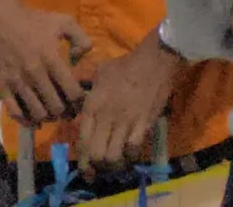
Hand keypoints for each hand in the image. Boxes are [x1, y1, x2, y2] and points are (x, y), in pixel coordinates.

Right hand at [0, 0, 90, 122]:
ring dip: (49, 117)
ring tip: (53, 113)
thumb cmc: (34, 20)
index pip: (72, 92)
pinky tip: (34, 120)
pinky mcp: (2, 86)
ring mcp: (17, 81)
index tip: (81, 101)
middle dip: (66, 112)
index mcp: (52, 58)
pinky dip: (26, 121)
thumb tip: (82, 60)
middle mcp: (35, 73)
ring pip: (37, 113)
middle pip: (56, 107)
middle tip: (69, 110)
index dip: (80, 101)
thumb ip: (81, 39)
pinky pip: (14, 112)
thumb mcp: (64, 21)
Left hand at [72, 32, 181, 167]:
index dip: (83, 161)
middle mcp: (105, 118)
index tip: (86, 169)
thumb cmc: (124, 65)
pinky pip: (134, 149)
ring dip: (115, 165)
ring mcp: (125, 122)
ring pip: (114, 156)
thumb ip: (86, 91)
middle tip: (102, 169)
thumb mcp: (98, 74)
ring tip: (117, 165)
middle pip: (96, 154)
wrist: (154, 61)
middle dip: (98, 167)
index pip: (82, 142)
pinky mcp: (143, 124)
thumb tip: (78, 102)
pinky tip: (131, 155)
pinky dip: (131, 156)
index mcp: (92, 107)